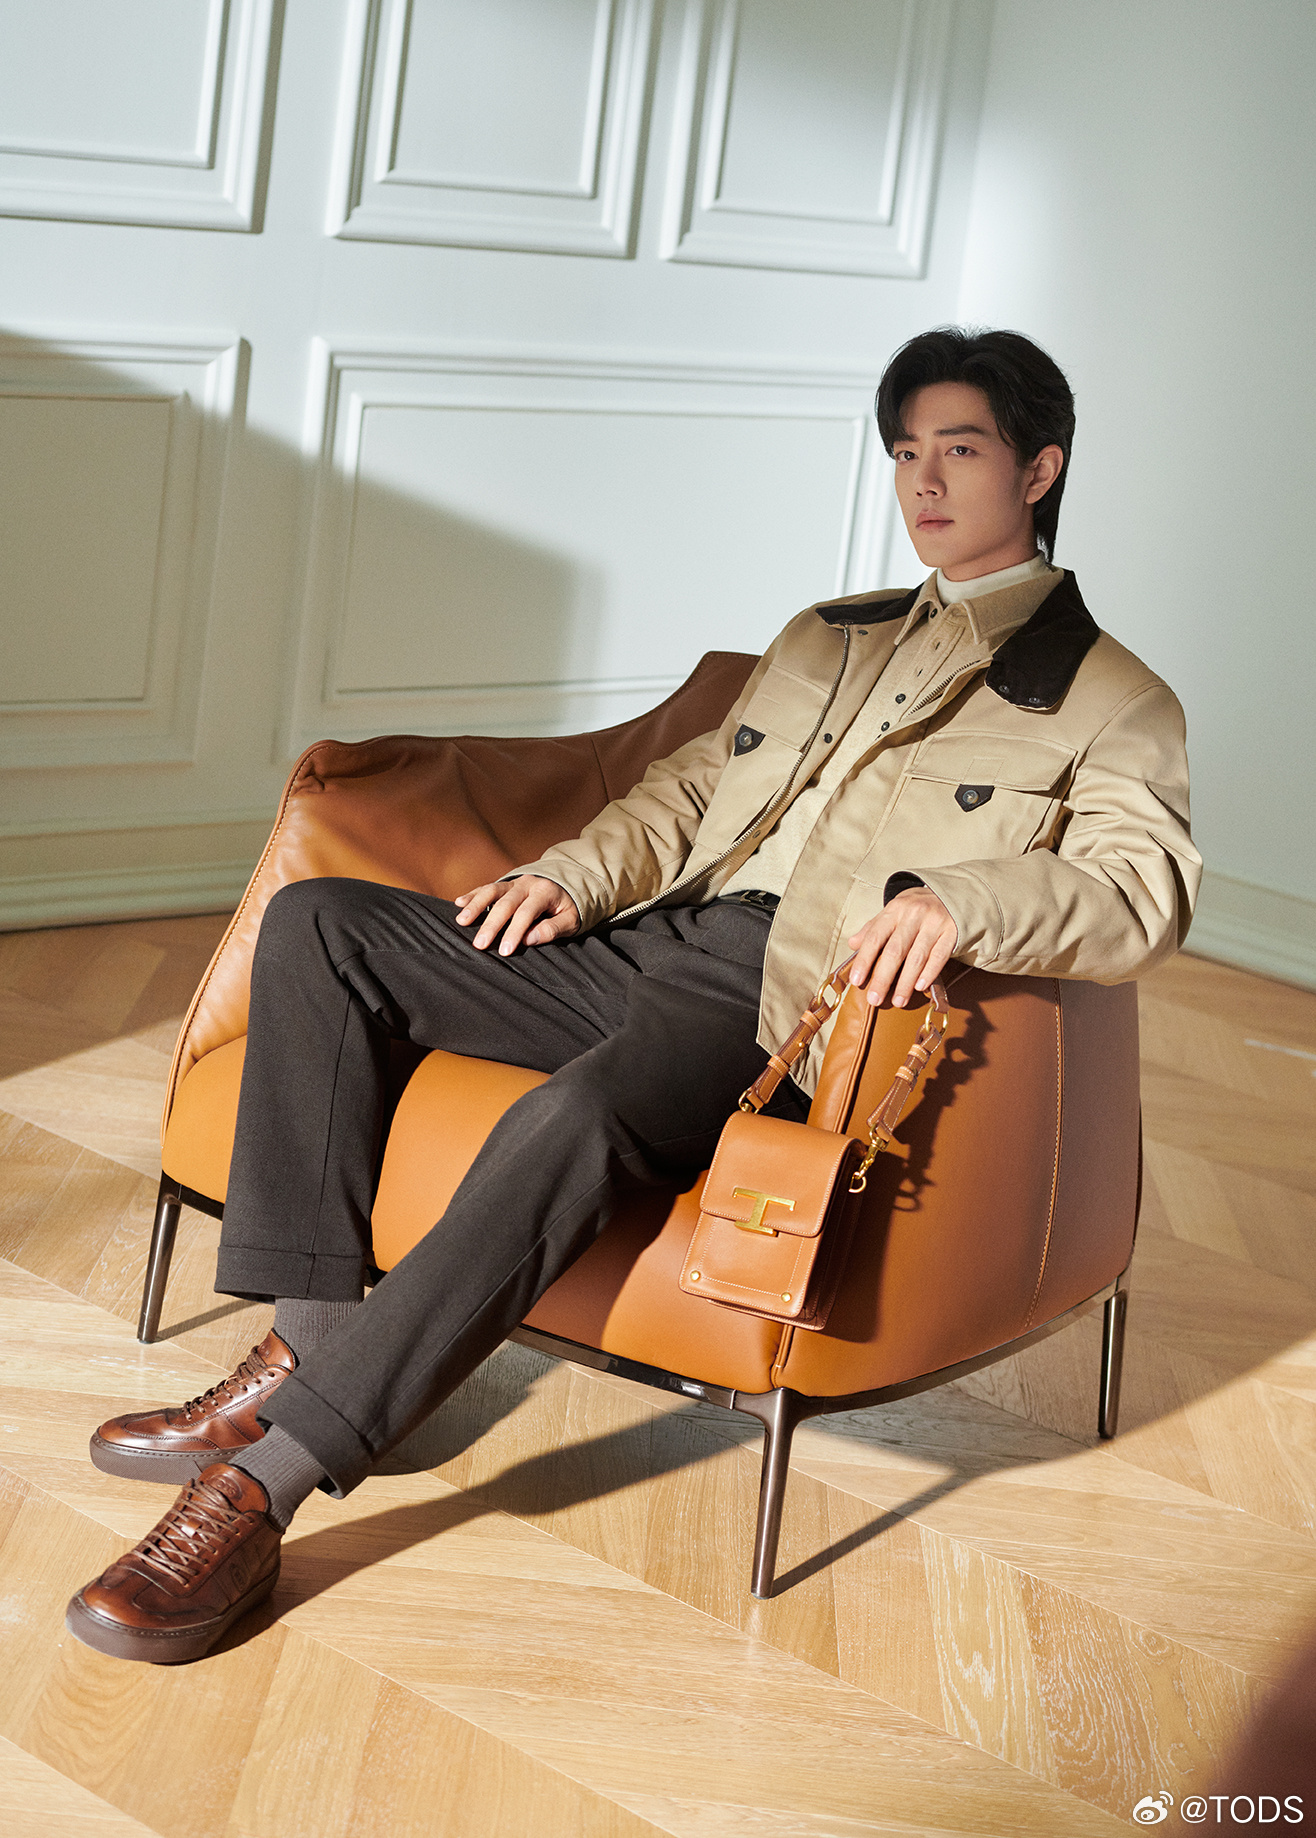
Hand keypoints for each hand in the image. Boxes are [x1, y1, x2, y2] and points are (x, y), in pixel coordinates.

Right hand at [454, 875, 580, 953]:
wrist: (569, 884)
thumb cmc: (569, 908)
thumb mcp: (571, 920)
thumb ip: (553, 929)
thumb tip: (530, 939)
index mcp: (545, 892)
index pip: (527, 912)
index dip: (515, 931)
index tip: (505, 950)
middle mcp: (528, 884)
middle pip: (506, 904)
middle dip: (492, 924)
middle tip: (479, 944)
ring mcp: (515, 882)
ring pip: (492, 891)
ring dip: (475, 905)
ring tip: (462, 921)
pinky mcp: (506, 884)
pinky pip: (487, 888)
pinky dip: (473, 895)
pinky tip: (458, 903)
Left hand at [847, 889, 956, 1008]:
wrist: (951, 894)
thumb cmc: (915, 908)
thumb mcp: (893, 911)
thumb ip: (873, 928)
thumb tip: (852, 944)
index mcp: (894, 910)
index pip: (875, 937)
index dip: (864, 960)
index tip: (856, 981)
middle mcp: (913, 915)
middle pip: (895, 951)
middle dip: (883, 978)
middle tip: (874, 1000)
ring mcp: (934, 923)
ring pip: (917, 957)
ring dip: (906, 982)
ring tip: (898, 1001)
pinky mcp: (952, 932)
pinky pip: (939, 956)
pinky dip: (929, 973)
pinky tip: (920, 987)